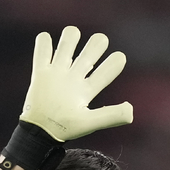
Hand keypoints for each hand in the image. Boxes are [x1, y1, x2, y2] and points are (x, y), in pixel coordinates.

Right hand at [20, 26, 132, 141]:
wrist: (39, 132)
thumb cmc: (65, 128)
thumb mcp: (89, 123)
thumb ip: (111, 116)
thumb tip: (131, 110)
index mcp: (88, 89)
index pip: (109, 69)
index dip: (116, 62)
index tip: (119, 59)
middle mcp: (76, 77)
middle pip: (93, 47)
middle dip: (97, 43)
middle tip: (91, 55)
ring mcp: (59, 72)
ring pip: (69, 40)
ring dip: (70, 37)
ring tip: (67, 49)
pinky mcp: (41, 71)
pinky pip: (43, 46)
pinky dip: (45, 41)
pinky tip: (47, 48)